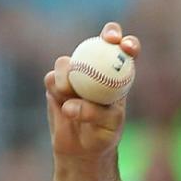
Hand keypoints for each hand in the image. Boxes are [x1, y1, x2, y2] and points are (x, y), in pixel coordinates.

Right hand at [44, 22, 140, 160]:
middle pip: (103, 41)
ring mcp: (75, 73)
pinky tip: (61, 102)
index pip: (127, 52)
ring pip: (69, 61)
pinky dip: (56, 88)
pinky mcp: (55, 82)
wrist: (81, 148)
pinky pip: (52, 78)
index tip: (126, 47)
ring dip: (68, 76)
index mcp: (119, 76)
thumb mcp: (107, 126)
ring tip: (70, 96)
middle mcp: (97, 68)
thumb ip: (94, 113)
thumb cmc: (103, 135)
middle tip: (109, 40)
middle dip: (109, 33)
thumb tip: (70, 104)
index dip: (128, 43)